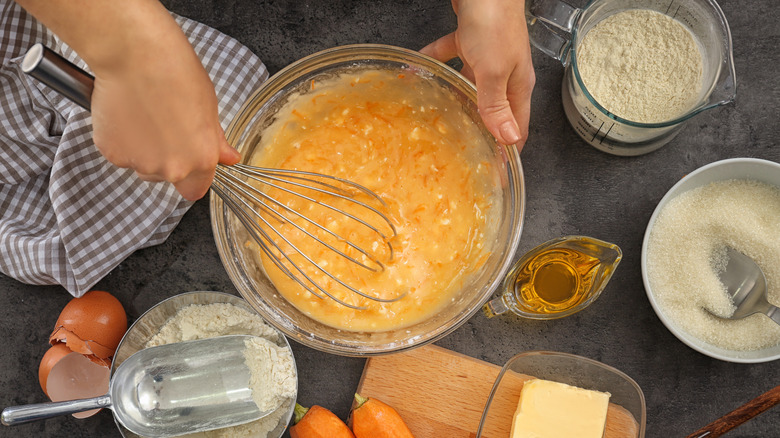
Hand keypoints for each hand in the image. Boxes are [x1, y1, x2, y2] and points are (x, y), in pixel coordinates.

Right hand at [16, 0, 239, 200]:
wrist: (135, 54)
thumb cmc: (174, 73)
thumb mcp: (208, 108)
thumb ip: (215, 140)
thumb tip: (228, 157)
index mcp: (201, 160)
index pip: (195, 190)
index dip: (192, 176)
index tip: (189, 162)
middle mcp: (172, 169)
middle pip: (167, 177)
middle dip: (165, 158)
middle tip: (163, 125)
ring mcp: (139, 162)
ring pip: (141, 165)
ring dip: (142, 149)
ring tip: (144, 115)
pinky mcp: (111, 152)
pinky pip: (118, 153)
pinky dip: (119, 139)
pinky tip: (125, 113)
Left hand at [421, 0, 534, 149]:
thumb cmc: (495, 24)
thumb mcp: (495, 71)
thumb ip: (496, 105)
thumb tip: (508, 140)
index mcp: (518, 86)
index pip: (517, 127)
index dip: (506, 150)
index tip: (492, 171)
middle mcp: (505, 74)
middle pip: (493, 110)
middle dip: (478, 130)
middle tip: (460, 150)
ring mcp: (488, 56)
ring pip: (470, 86)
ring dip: (455, 99)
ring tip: (437, 116)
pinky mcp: (470, 39)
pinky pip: (451, 56)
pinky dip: (436, 63)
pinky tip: (419, 68)